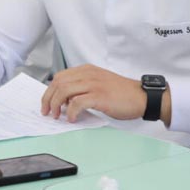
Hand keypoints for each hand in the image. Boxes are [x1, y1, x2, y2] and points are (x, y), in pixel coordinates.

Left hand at [41, 64, 160, 122]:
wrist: (142, 97)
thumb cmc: (122, 94)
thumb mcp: (99, 83)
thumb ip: (83, 87)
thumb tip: (65, 100)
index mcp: (86, 70)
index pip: (60, 77)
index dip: (50, 91)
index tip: (47, 103)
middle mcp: (88, 74)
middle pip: (58, 83)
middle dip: (48, 98)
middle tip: (48, 112)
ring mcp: (94, 84)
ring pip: (64, 91)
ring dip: (56, 105)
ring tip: (57, 116)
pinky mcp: (99, 96)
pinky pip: (77, 102)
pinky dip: (70, 112)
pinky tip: (72, 118)